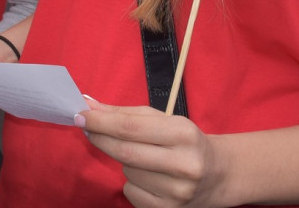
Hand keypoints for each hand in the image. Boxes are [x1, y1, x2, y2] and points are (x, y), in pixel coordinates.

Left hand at [77, 99, 219, 207]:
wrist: (218, 174)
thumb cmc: (184, 141)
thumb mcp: (165, 120)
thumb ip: (126, 113)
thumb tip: (90, 106)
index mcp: (183, 134)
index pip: (131, 127)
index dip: (101, 122)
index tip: (80, 115)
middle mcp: (183, 164)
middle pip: (125, 151)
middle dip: (100, 138)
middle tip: (87, 128)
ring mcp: (177, 192)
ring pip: (127, 171)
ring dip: (124, 160)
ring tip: (144, 156)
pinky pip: (131, 192)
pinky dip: (132, 181)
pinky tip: (149, 177)